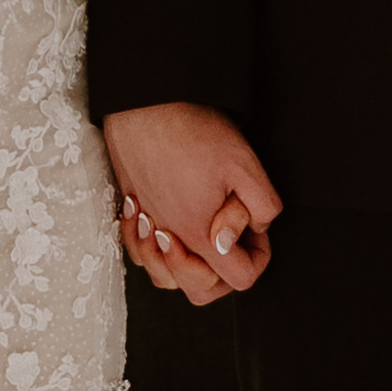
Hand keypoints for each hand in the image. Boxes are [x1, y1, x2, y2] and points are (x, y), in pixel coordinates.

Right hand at [101, 100, 278, 304]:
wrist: (144, 101)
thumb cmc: (191, 129)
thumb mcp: (245, 164)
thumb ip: (260, 206)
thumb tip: (254, 231)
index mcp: (198, 233)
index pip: (239, 279)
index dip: (257, 257)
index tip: (255, 228)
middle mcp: (167, 236)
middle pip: (199, 290)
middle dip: (221, 273)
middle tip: (229, 237)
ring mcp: (145, 224)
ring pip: (163, 277)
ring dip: (184, 266)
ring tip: (197, 234)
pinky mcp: (131, 206)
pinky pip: (138, 250)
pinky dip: (153, 248)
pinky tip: (166, 223)